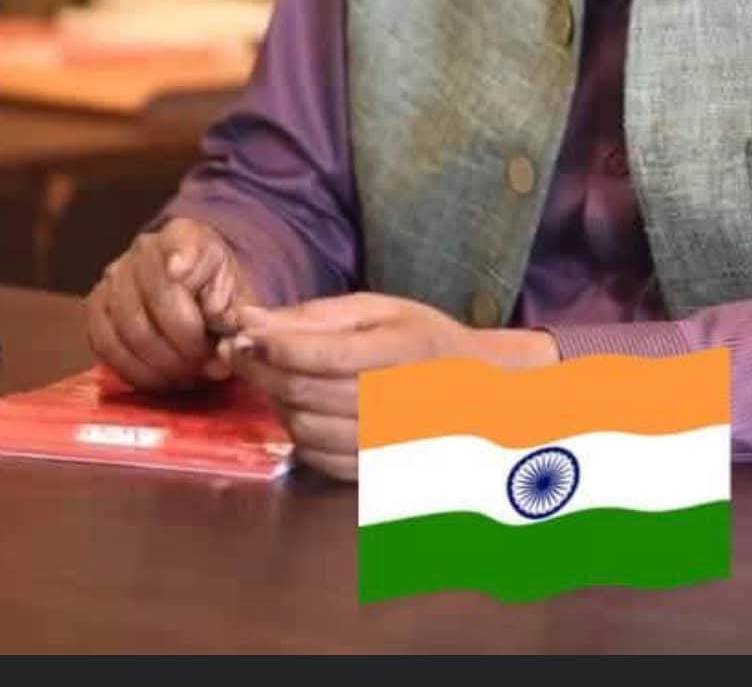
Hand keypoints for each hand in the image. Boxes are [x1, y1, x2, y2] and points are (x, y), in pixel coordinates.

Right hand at [85, 217, 254, 391]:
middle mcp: (142, 250)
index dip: (184, 259)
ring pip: (131, 330)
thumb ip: (235, 304)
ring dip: (165, 364)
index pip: (183, 244)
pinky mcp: (95, 309)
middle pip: (159, 300)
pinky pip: (107, 347)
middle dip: (189, 344)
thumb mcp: (238, 290)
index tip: (185, 278)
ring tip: (192, 378)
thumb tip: (220, 318)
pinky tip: (163, 382)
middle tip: (212, 367)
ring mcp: (113, 279)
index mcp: (184, 234)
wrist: (191, 286)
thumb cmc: (217, 290)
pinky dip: (137, 372)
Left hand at [223, 292, 558, 481]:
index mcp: (403, 350)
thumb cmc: (425, 340)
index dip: (269, 344)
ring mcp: (388, 442)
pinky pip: (316, 457)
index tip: (242, 332)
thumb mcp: (380, 310)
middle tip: (241, 351)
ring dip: (276, 402)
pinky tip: (300, 407)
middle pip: (303, 392)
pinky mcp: (378, 472)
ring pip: (303, 427)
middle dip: (259, 370)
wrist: (481, 394)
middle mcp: (398, 400)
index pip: (317, 354)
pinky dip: (296, 432)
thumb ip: (315, 315)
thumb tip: (250, 320)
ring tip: (274, 378)